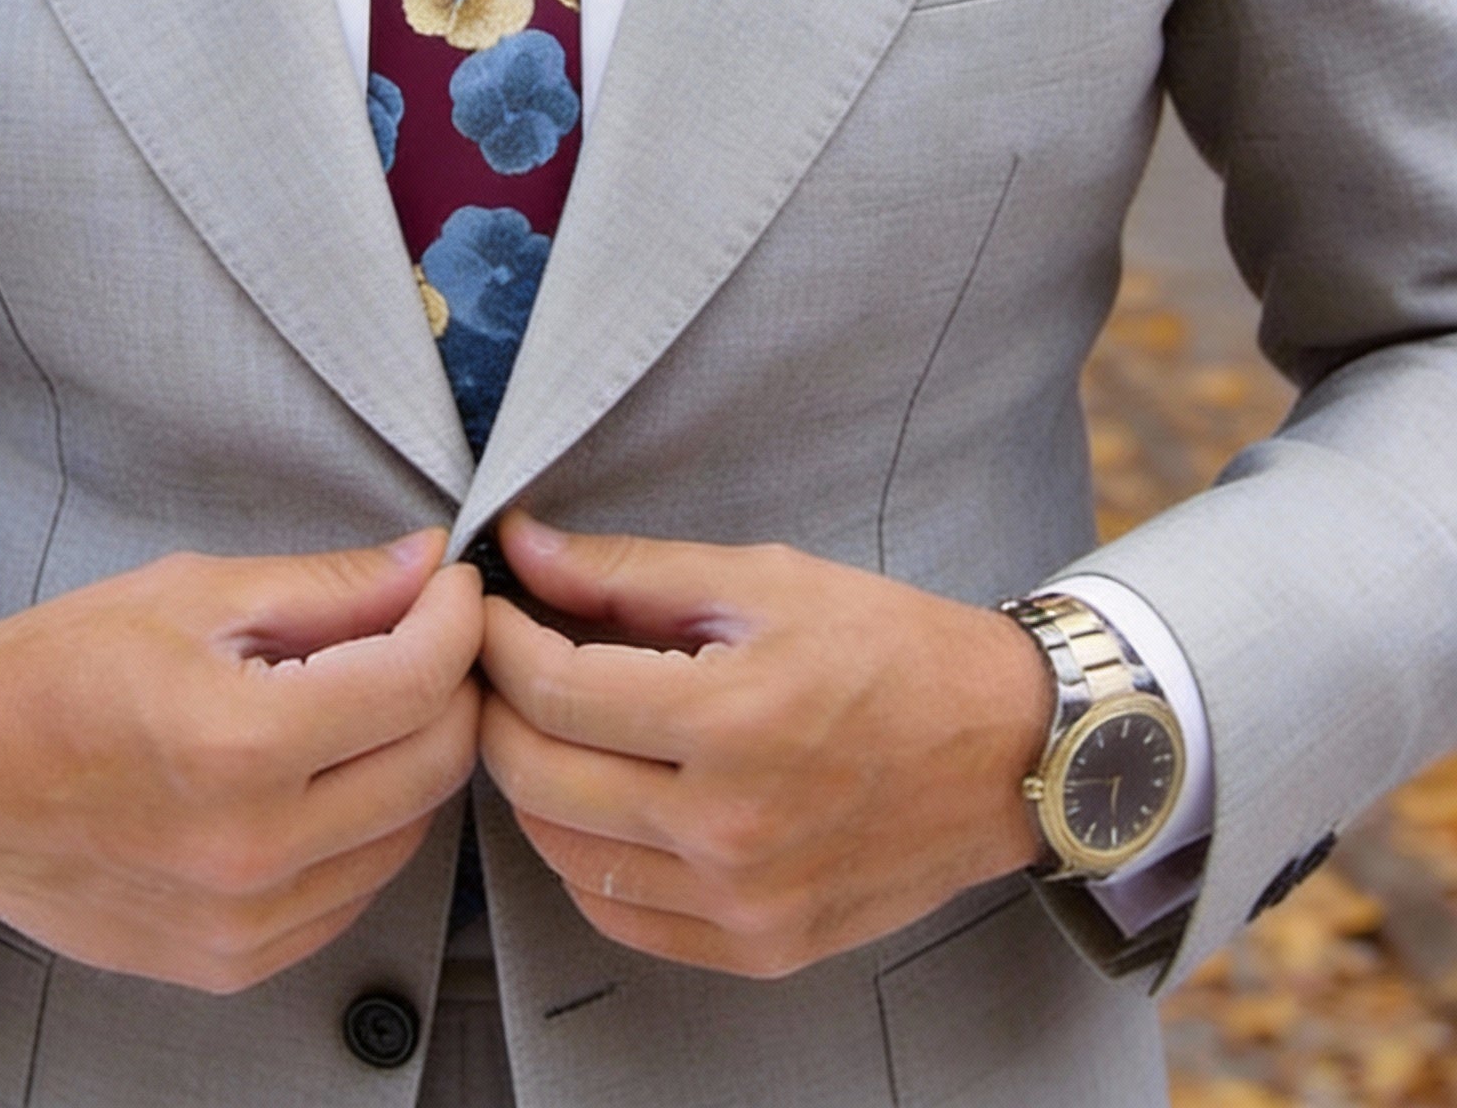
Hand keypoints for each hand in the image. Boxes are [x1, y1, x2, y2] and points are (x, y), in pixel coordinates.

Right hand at [0, 529, 482, 991]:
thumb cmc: (51, 674)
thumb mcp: (189, 593)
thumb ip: (326, 586)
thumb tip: (425, 566)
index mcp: (238, 744)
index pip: (417, 680)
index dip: (456, 617)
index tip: (452, 585)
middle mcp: (250, 850)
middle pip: (434, 762)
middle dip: (450, 682)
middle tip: (423, 630)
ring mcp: (243, 922)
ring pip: (409, 831)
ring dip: (411, 754)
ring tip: (364, 695)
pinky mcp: (233, 961)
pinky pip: (354, 889)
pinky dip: (366, 823)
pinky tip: (322, 770)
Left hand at [477, 510, 1050, 978]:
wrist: (1006, 748)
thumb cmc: (890, 649)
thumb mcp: (762, 580)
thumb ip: (628, 571)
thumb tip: (524, 547)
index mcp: (730, 720)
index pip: (550, 690)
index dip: (497, 641)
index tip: (490, 609)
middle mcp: (730, 827)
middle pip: (536, 777)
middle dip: (497, 708)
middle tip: (505, 663)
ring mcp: (743, 902)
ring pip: (561, 853)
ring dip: (532, 782)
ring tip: (553, 724)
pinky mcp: (759, 948)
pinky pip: (618, 914)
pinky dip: (583, 856)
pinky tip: (601, 799)